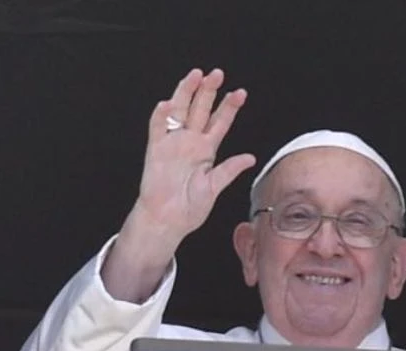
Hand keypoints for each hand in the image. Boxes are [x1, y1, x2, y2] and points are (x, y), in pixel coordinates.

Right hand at [134, 68, 255, 243]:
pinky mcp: (156, 149)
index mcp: (206, 151)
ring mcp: (173, 144)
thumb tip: (250, 158)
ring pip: (180, 111)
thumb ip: (229, 170)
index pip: (220, 123)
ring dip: (186, 93)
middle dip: (208, 91)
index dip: (229, 108)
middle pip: (200, 110)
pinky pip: (157, 128)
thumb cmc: (189, 208)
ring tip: (195, 76)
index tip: (240, 93)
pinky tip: (169, 104)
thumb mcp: (214, 188)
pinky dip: (162, 116)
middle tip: (217, 74)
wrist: (167, 220)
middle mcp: (190, 143)